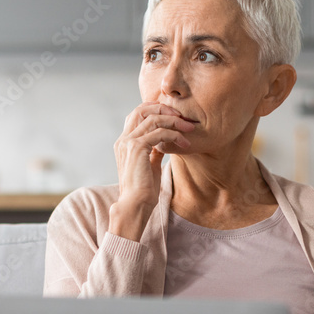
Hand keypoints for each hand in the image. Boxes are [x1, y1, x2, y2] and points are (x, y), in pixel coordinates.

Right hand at [109, 103, 195, 240]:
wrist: (135, 205)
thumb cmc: (143, 190)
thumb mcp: (150, 166)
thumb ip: (153, 152)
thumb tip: (163, 144)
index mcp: (124, 142)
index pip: (136, 114)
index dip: (155, 109)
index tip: (174, 116)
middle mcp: (123, 139)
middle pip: (141, 109)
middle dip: (164, 108)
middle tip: (182, 117)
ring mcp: (128, 142)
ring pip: (153, 118)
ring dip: (175, 121)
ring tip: (189, 129)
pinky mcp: (137, 148)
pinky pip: (159, 132)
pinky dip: (175, 135)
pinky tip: (185, 144)